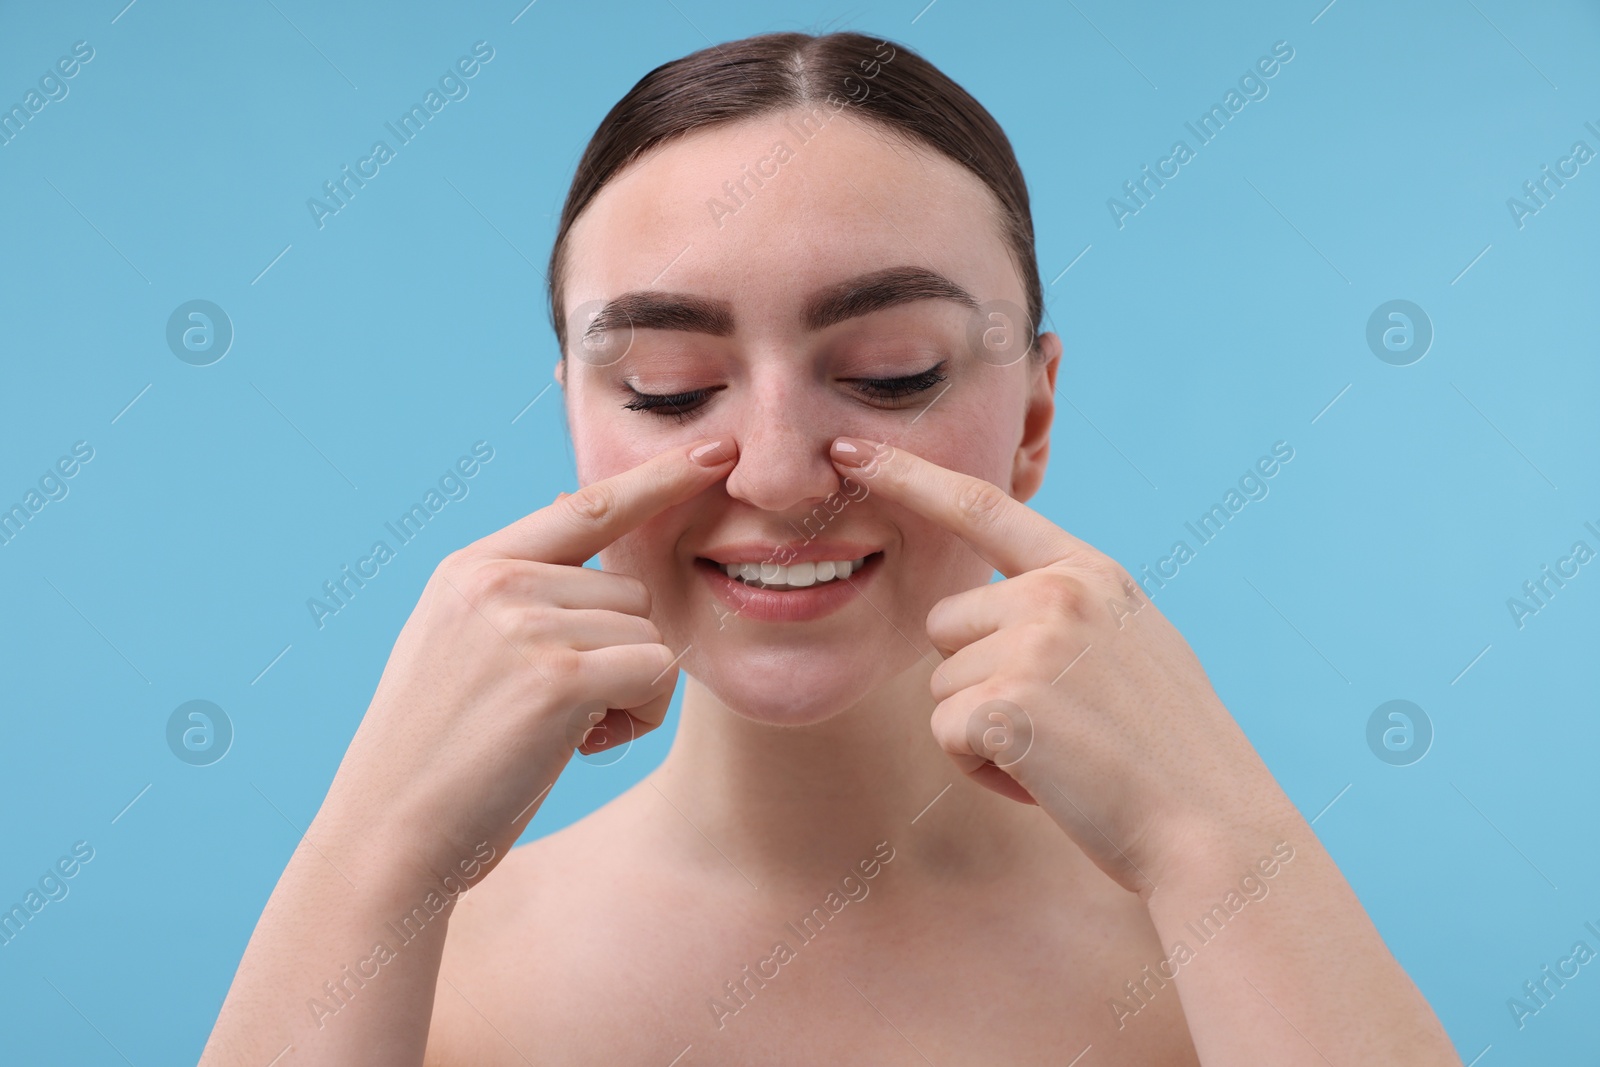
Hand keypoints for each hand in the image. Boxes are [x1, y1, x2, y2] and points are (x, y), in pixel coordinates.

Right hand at [317, 436, 738, 884]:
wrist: (389, 834)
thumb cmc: (441, 756)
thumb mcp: (464, 647)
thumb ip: (522, 596)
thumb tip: (602, 544)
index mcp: (474, 567)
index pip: (585, 505)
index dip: (659, 478)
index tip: (718, 450)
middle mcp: (498, 580)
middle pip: (633, 591)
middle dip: (622, 655)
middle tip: (567, 712)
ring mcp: (525, 623)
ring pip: (649, 634)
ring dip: (632, 692)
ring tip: (564, 733)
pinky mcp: (558, 675)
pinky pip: (655, 672)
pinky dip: (640, 716)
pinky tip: (584, 746)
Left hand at [830, 436, 1291, 895]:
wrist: (1213, 830)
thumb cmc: (1169, 755)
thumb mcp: (1133, 645)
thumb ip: (1068, 609)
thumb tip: (996, 599)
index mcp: (1089, 573)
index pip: (982, 506)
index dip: (908, 475)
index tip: (848, 446)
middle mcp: (1058, 594)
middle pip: (943, 626)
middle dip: (977, 681)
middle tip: (1057, 725)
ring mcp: (1033, 644)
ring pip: (940, 686)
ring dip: (982, 733)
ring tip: (1062, 755)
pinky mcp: (1007, 703)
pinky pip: (946, 734)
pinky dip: (982, 769)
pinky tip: (1047, 781)